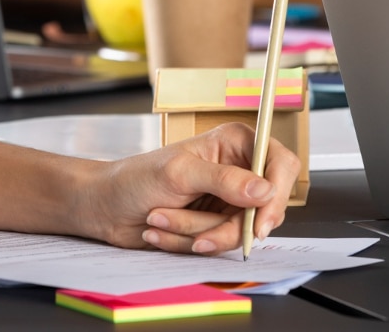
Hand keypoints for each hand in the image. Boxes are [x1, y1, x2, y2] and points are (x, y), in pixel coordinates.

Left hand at [84, 123, 297, 254]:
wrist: (108, 207)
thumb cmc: (137, 178)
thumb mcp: (179, 173)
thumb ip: (224, 180)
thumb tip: (264, 189)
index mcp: (236, 143)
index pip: (281, 164)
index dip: (278, 194)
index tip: (260, 222)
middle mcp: (238, 171)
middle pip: (264, 208)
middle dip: (225, 226)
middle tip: (199, 237)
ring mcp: (228, 201)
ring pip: (239, 231)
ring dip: (195, 232)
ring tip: (161, 219)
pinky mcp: (215, 225)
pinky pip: (218, 244)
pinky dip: (188, 242)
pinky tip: (161, 230)